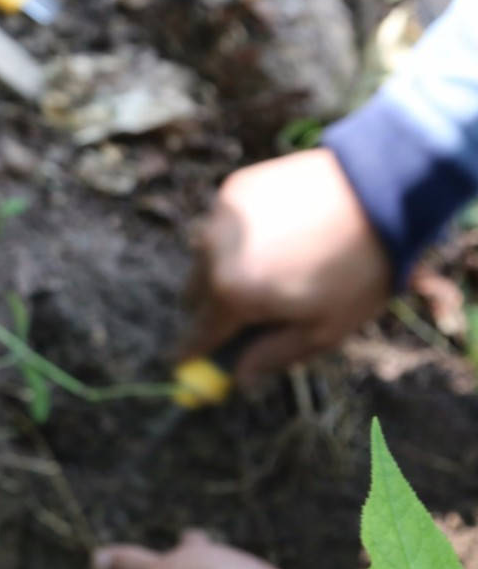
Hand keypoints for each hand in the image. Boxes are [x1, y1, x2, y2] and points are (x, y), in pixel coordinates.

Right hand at [183, 149, 391, 379]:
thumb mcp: (324, 329)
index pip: (196, 335)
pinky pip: (221, 225)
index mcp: (232, 294)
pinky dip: (238, 237)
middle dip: (214, 307)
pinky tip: (278, 232)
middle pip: (193, 295)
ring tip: (271, 263)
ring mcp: (219, 217)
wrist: (380, 192)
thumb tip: (238, 378)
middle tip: (249, 310)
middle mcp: (212, 254)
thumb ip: (273, 356)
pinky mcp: (233, 190)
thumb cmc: (358, 270)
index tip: (188, 362)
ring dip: (224, 268)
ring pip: (204, 257)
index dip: (192, 353)